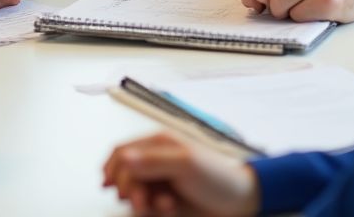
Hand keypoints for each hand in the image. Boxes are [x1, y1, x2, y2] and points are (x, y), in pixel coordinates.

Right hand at [103, 133, 259, 216]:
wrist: (239, 202)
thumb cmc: (217, 176)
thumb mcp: (185, 163)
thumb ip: (153, 161)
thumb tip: (123, 158)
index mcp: (158, 143)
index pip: (123, 151)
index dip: (114, 169)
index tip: (116, 187)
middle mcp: (155, 160)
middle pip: (125, 175)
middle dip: (131, 190)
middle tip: (142, 203)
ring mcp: (160, 181)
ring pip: (135, 193)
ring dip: (144, 202)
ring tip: (164, 206)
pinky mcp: (165, 200)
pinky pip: (147, 208)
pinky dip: (154, 211)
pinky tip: (169, 209)